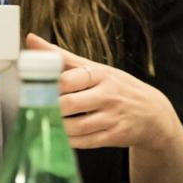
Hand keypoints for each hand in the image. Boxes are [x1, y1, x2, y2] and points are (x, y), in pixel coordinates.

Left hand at [26, 33, 178, 151]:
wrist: (152, 113)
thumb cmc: (117, 87)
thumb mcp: (95, 69)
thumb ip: (62, 57)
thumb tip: (30, 39)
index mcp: (101, 74)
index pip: (70, 78)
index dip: (49, 85)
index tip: (34, 88)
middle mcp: (108, 95)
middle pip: (70, 104)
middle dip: (50, 109)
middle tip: (36, 109)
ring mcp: (112, 117)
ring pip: (75, 127)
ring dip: (57, 127)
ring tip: (46, 123)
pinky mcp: (114, 136)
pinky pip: (85, 142)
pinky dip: (69, 141)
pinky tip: (62, 136)